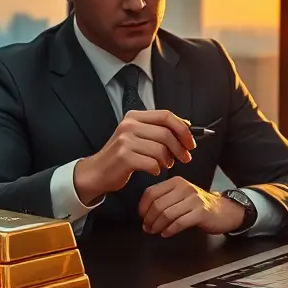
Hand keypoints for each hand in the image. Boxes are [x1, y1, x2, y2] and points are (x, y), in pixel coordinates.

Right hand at [73, 110, 195, 202]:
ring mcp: (125, 141)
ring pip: (161, 150)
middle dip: (180, 148)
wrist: (97, 172)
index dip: (183, 129)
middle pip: (166, 133)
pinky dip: (157, 169)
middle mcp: (129, 125)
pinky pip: (152, 163)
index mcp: (134, 117)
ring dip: (168, 161)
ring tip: (164, 165)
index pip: (166, 115)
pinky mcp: (124, 157)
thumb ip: (158, 129)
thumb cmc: (122, 155)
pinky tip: (153, 170)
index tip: (191, 142)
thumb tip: (187, 126)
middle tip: (185, 158)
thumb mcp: (138, 136)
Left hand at [139, 177, 245, 237]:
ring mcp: (194, 199)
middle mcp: (185, 188)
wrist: (225, 210)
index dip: (143, 207)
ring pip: (167, 214)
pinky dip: (169, 230)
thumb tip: (144, 212)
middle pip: (157, 204)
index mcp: (177, 182)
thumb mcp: (181, 196)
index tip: (142, 217)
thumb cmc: (199, 206)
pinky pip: (179, 222)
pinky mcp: (201, 212)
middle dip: (149, 219)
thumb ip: (165, 199)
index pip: (151, 192)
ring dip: (157, 226)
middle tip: (147, 228)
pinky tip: (166, 233)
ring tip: (155, 231)